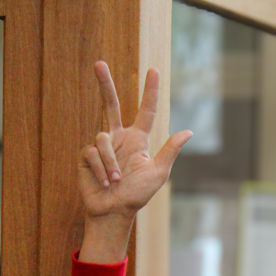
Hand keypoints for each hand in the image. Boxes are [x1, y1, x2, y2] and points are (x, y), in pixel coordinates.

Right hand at [78, 63, 191, 261]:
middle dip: (105, 84)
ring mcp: (101, 146)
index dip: (150, 92)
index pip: (145, 111)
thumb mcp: (158, 173)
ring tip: (115, 181)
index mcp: (137, 140)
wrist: (113, 212)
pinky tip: (105, 182)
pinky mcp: (86, 156)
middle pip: (111, 105)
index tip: (153, 70)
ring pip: (102, 137)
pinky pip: (92, 152)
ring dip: (111, 162)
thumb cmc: (137, 196)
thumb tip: (188, 132)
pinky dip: (101, 169)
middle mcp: (119, 139)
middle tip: (99, 63)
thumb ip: (170, 151)